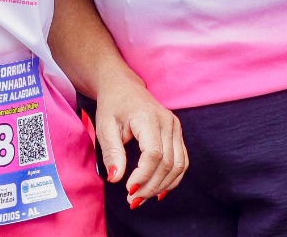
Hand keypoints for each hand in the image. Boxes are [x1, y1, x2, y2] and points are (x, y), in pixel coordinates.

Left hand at [91, 75, 186, 206]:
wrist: (123, 86)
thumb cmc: (113, 106)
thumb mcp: (105, 127)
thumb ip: (112, 153)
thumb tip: (115, 179)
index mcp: (148, 118)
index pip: (154, 154)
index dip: (143, 176)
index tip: (128, 190)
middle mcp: (167, 122)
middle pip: (168, 163)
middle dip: (151, 186)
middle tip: (133, 200)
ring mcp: (175, 127)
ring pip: (179, 165)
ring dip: (163, 186)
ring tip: (143, 198)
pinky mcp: (177, 132)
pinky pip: (182, 160)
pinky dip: (173, 178)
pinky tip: (159, 190)